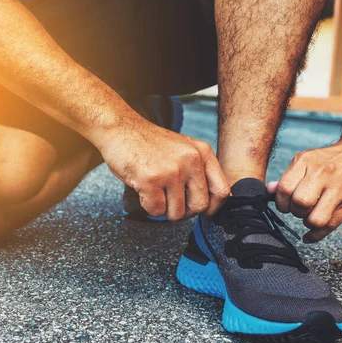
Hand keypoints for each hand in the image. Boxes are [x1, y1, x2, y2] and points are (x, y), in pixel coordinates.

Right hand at [99, 120, 230, 220]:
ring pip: (177, 213)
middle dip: (184, 212)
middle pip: (200, 206)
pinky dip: (148, 206)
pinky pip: (156, 211)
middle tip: (171, 202)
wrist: (120, 129)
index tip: (202, 210)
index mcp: (202, 152)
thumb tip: (211, 203)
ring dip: (164, 209)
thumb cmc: (148, 143)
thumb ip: (199, 171)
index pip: (221, 191)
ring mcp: (171, 170)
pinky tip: (143, 190)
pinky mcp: (151, 179)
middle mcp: (191, 160)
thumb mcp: (183, 150)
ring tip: (155, 192)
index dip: (212, 207)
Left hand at [267, 140, 341, 242]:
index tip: (286, 204)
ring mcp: (339, 188)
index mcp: (306, 161)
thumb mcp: (308, 160)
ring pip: (316, 219)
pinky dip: (316, 235)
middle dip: (296, 212)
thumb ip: (289, 177)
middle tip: (300, 209)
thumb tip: (269, 191)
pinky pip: (330, 225)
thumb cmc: (332, 159)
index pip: (284, 189)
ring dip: (309, 223)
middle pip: (300, 203)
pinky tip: (309, 235)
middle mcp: (322, 173)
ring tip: (310, 216)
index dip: (281, 203)